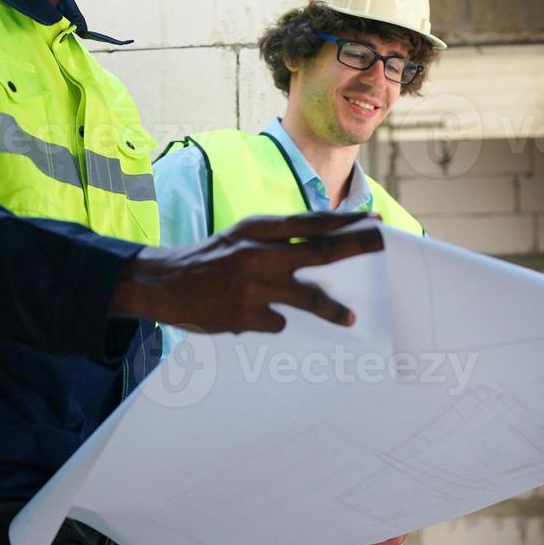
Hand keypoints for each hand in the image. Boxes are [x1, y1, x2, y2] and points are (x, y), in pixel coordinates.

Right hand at [109, 213, 383, 333]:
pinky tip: (254, 318)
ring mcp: (252, 285)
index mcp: (258, 229)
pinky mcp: (244, 315)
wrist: (161, 282)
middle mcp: (258, 252)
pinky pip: (277, 322)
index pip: (312, 222)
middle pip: (320, 251)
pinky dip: (275, 321)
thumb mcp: (241, 237)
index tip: (375, 222)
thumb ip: (276, 240)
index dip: (346, 222)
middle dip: (355, 247)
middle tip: (382, 247)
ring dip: (332, 308)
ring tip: (351, 318)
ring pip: (306, 297)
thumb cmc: (209, 259)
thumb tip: (322, 247)